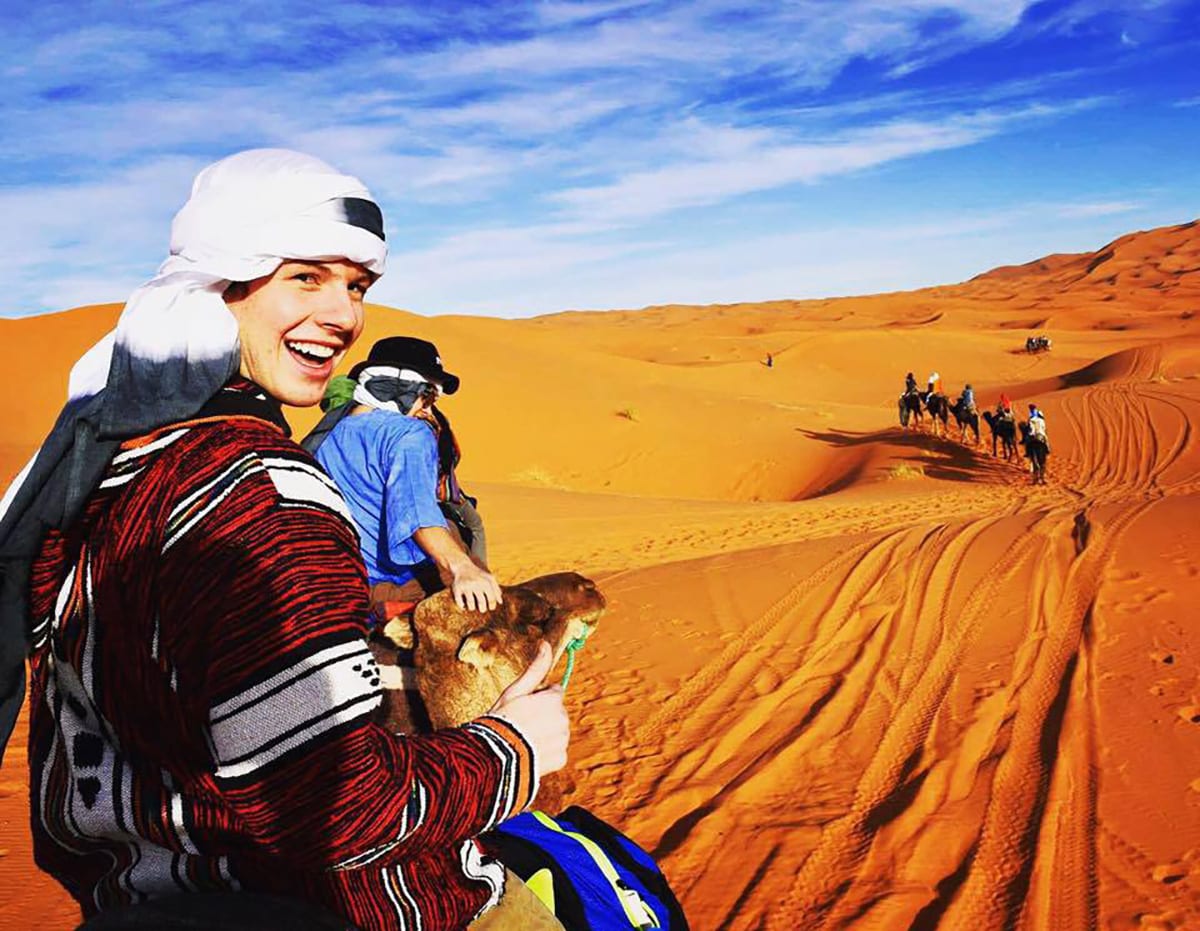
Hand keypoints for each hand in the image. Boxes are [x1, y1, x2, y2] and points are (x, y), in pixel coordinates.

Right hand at [449, 559, 502, 611]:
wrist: (463, 566)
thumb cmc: (479, 574)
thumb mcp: (490, 578)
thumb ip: (497, 589)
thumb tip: (500, 602)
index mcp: (486, 582)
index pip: (491, 599)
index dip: (492, 606)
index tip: (490, 607)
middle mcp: (476, 584)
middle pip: (481, 603)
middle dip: (482, 609)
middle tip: (482, 609)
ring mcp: (466, 586)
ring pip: (471, 604)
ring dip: (472, 608)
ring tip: (473, 607)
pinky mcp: (457, 588)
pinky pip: (459, 602)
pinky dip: (462, 606)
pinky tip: (464, 605)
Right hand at [488, 642, 568, 777]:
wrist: (494, 756)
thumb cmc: (501, 720)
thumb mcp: (515, 691)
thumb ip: (535, 669)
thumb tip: (545, 644)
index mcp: (554, 700)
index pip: (554, 692)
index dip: (538, 697)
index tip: (523, 706)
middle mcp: (563, 719)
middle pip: (557, 712)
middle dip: (543, 715)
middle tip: (520, 723)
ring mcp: (563, 740)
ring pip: (557, 731)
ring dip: (545, 733)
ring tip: (523, 739)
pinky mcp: (561, 758)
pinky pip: (556, 751)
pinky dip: (545, 751)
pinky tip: (529, 752)